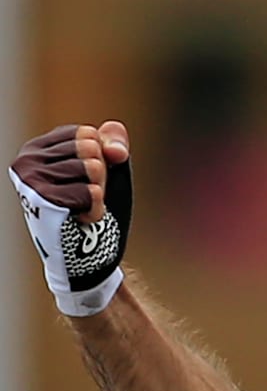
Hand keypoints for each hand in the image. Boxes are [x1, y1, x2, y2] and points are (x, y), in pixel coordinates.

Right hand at [9, 122, 132, 315]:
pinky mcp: (41, 202)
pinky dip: (96, 210)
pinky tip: (80, 221)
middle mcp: (26, 161)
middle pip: (91, 148)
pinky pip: (92, 193)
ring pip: (93, 169)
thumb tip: (115, 150)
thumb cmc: (94, 210)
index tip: (85, 181)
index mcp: (36, 149)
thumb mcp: (108, 168)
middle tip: (85, 198)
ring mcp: (30, 181)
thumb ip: (113, 143)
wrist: (87, 258)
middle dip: (101, 176)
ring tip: (81, 209)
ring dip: (98, 194)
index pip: (87, 133)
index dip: (102, 158)